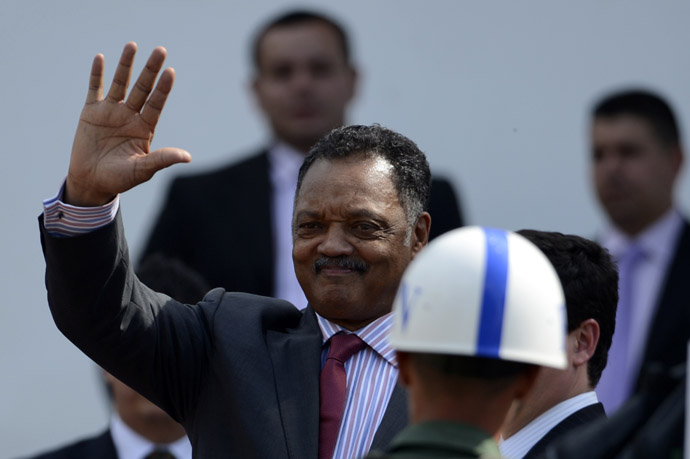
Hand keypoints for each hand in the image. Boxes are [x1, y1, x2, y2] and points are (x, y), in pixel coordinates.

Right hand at [65, 42, 190, 205]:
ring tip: (133, 45)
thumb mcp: (142, 170)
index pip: (156, 103)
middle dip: (150, 70)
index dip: (163, 88)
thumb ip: (162, 159)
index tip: (170, 71)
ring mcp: (111, 112)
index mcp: (145, 127)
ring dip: (126, 65)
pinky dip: (97, 75)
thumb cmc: (120, 178)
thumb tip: (187, 157)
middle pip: (142, 88)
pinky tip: (101, 58)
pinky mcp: (91, 112)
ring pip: (120, 83)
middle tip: (160, 50)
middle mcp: (130, 115)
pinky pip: (94, 89)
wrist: (92, 181)